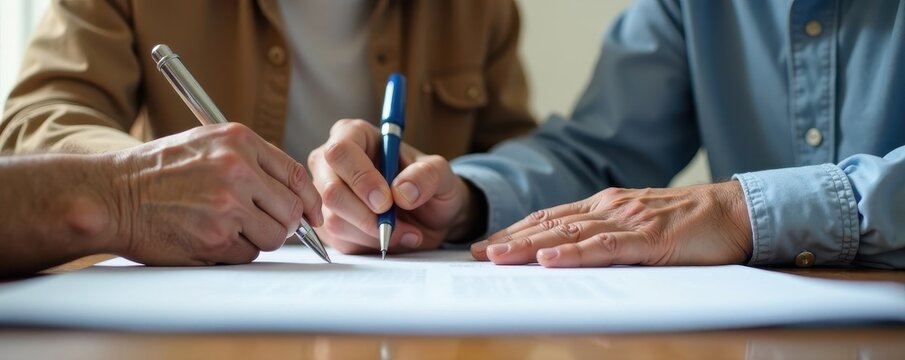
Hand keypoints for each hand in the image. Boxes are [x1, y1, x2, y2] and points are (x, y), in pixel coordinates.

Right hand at [106, 123, 321, 265]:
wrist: (110, 194)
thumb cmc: (156, 171)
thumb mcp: (206, 143)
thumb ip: (251, 160)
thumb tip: (294, 193)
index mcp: (239, 140)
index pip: (296, 174)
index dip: (310, 200)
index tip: (313, 215)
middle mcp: (238, 169)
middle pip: (292, 209)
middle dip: (284, 223)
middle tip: (259, 225)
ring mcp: (228, 204)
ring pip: (275, 236)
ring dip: (257, 239)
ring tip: (226, 228)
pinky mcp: (216, 237)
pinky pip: (248, 254)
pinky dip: (234, 253)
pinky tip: (208, 238)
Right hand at [307, 119, 474, 253]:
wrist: (429, 216)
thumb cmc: (429, 185)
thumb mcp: (441, 175)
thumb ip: (427, 175)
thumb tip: (402, 191)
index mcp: (356, 136)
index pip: (341, 151)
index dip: (361, 178)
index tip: (386, 201)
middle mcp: (333, 163)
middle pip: (330, 190)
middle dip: (365, 214)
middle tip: (393, 221)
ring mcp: (326, 194)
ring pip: (333, 220)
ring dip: (373, 232)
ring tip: (402, 230)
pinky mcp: (328, 225)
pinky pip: (339, 241)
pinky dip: (369, 244)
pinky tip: (389, 236)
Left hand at [470, 182, 751, 266]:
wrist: (734, 212)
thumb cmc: (687, 223)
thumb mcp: (638, 224)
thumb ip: (606, 233)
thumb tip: (568, 250)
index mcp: (605, 204)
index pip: (550, 217)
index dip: (516, 230)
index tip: (486, 245)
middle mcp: (610, 207)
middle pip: (551, 223)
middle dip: (511, 239)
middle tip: (477, 254)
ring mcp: (628, 220)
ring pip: (570, 233)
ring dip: (530, 245)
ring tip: (499, 257)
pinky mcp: (649, 238)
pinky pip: (606, 247)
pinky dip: (575, 253)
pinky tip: (551, 259)